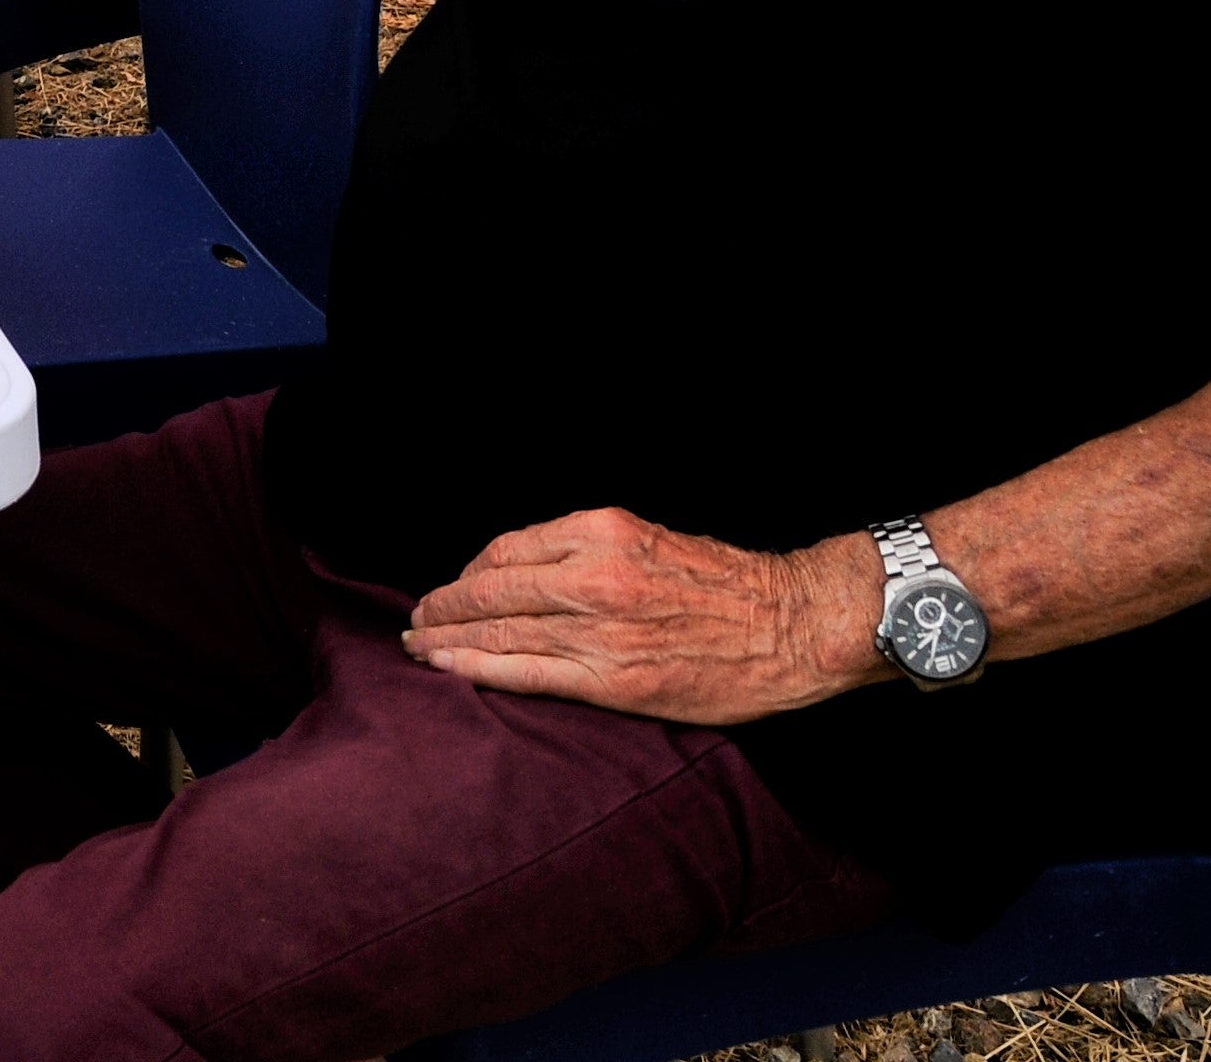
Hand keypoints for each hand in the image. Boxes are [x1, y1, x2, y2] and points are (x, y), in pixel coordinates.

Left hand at [403, 510, 880, 724]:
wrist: (790, 624)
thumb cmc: (728, 585)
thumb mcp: (651, 540)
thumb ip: (592, 553)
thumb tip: (534, 574)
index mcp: (601, 533)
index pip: (509, 550)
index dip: (471, 573)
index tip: (456, 588)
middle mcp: (592, 574)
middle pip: (492, 588)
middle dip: (446, 606)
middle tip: (420, 620)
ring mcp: (599, 628)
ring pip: (500, 629)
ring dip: (449, 638)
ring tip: (421, 647)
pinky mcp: (612, 678)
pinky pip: (526, 671)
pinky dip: (478, 668)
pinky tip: (449, 669)